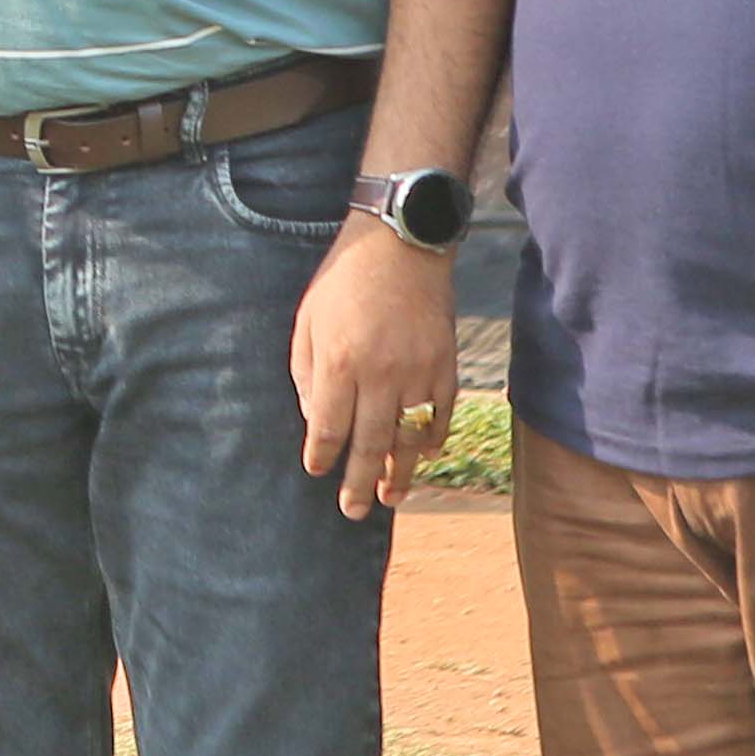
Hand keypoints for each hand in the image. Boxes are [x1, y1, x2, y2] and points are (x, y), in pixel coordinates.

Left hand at [286, 217, 457, 519]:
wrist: (401, 243)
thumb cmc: (344, 281)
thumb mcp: (308, 321)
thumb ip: (308, 375)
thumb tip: (318, 423)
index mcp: (340, 362)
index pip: (329, 428)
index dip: (322, 455)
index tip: (316, 471)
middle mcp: (381, 374)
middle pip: (369, 444)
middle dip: (359, 483)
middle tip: (352, 512)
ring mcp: (418, 371)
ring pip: (409, 437)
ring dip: (400, 472)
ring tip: (390, 499)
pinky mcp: (446, 364)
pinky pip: (440, 414)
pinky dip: (431, 439)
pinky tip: (421, 456)